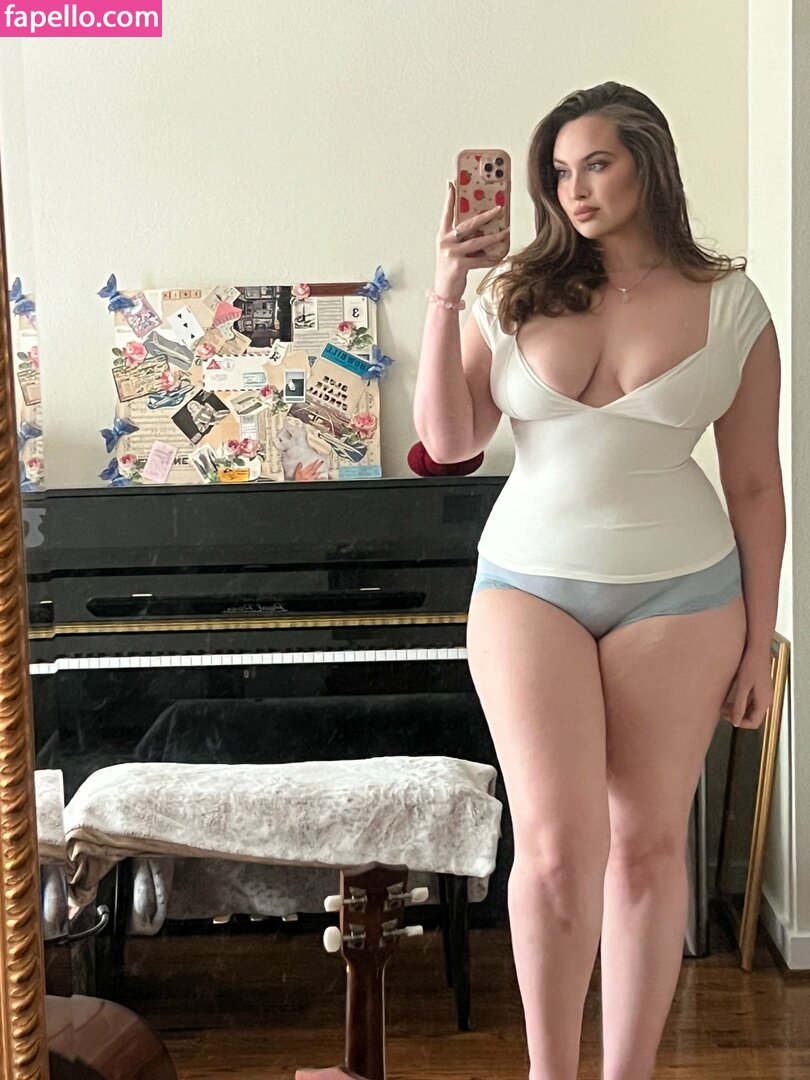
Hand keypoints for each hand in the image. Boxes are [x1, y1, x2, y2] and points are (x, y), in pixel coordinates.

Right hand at [433, 181, 509, 299]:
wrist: (444, 292)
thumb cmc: (450, 271)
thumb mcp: (452, 252)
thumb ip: (462, 240)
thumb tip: (484, 230)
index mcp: (442, 236)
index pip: (447, 213)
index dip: (449, 198)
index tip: (452, 183)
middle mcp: (445, 242)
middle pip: (467, 224)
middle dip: (485, 215)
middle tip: (498, 208)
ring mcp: (452, 254)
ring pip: (478, 241)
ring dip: (494, 237)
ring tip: (506, 232)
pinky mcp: (460, 265)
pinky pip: (481, 260)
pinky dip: (492, 259)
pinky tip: (501, 257)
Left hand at [720, 647, 773, 729]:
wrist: (757, 649)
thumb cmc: (750, 665)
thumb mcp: (743, 687)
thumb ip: (739, 705)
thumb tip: (735, 722)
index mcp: (764, 701)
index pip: (754, 722)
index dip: (740, 724)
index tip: (727, 718)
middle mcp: (766, 699)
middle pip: (753, 716)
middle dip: (738, 716)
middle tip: (723, 711)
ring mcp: (764, 693)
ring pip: (751, 708)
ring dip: (739, 709)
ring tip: (724, 705)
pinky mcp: (760, 687)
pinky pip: (751, 700)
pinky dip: (742, 702)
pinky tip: (731, 697)